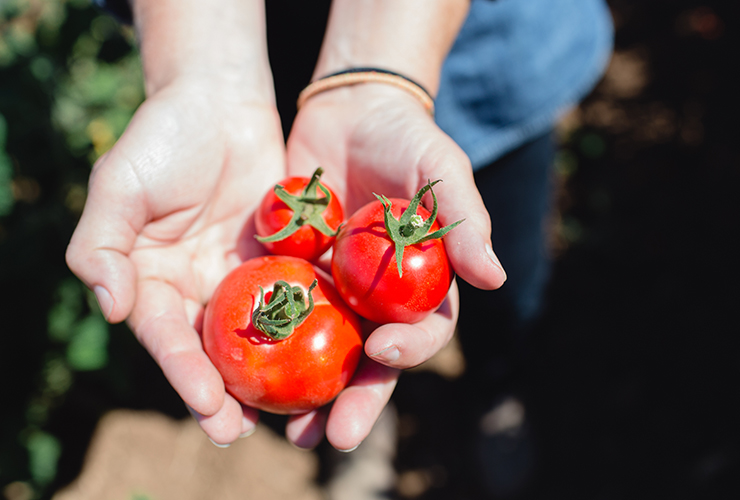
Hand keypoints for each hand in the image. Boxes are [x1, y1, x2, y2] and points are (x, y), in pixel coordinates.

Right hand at [66, 76, 285, 444]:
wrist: (218, 100)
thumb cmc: (162, 138)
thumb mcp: (119, 185)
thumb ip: (102, 246)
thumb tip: (110, 308)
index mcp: (153, 282)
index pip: (167, 336)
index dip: (184, 371)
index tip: (206, 403)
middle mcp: (199, 289)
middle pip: (213, 351)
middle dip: (226, 394)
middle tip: (243, 432)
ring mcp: (243, 276)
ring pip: (260, 335)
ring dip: (272, 374)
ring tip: (291, 412)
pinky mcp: (282, 259)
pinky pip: (298, 297)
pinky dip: (310, 327)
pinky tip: (331, 355)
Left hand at [284, 84, 506, 450]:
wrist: (350, 110)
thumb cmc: (407, 139)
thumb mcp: (442, 171)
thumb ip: (466, 220)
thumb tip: (496, 277)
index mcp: (421, 286)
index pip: (423, 333)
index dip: (409, 351)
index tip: (382, 353)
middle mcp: (379, 299)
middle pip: (372, 363)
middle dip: (357, 401)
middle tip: (333, 436)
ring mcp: (335, 291)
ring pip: (324, 354)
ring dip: (309, 395)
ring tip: (286, 430)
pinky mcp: (295, 275)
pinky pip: (280, 316)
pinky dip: (267, 347)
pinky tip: (243, 372)